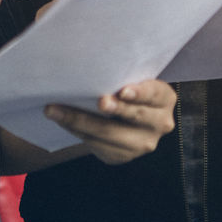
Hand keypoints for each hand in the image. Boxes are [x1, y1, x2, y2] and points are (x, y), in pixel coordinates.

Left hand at [44, 80, 175, 164]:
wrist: (126, 113)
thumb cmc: (127, 85)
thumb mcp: (133, 76)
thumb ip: (122, 73)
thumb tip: (88, 64)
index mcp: (165, 98)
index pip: (154, 94)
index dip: (139, 93)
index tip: (123, 90)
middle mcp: (160, 123)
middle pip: (134, 116)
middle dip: (114, 109)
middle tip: (99, 102)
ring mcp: (143, 144)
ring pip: (111, 135)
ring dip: (81, 121)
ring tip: (56, 110)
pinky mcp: (123, 156)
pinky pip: (98, 145)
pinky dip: (78, 131)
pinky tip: (62, 120)